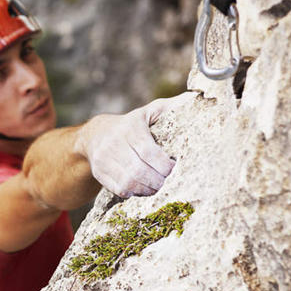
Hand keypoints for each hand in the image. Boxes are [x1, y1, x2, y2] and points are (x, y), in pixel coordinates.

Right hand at [77, 92, 193, 196]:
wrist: (95, 135)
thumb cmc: (132, 124)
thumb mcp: (149, 111)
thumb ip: (171, 107)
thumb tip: (195, 98)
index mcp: (130, 127)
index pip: (148, 152)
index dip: (164, 165)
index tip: (175, 169)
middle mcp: (114, 143)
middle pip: (138, 171)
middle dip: (158, 181)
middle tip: (169, 182)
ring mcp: (104, 159)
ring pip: (129, 183)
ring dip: (148, 189)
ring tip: (158, 187)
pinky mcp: (99, 173)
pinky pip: (119, 189)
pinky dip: (135, 193)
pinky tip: (144, 189)